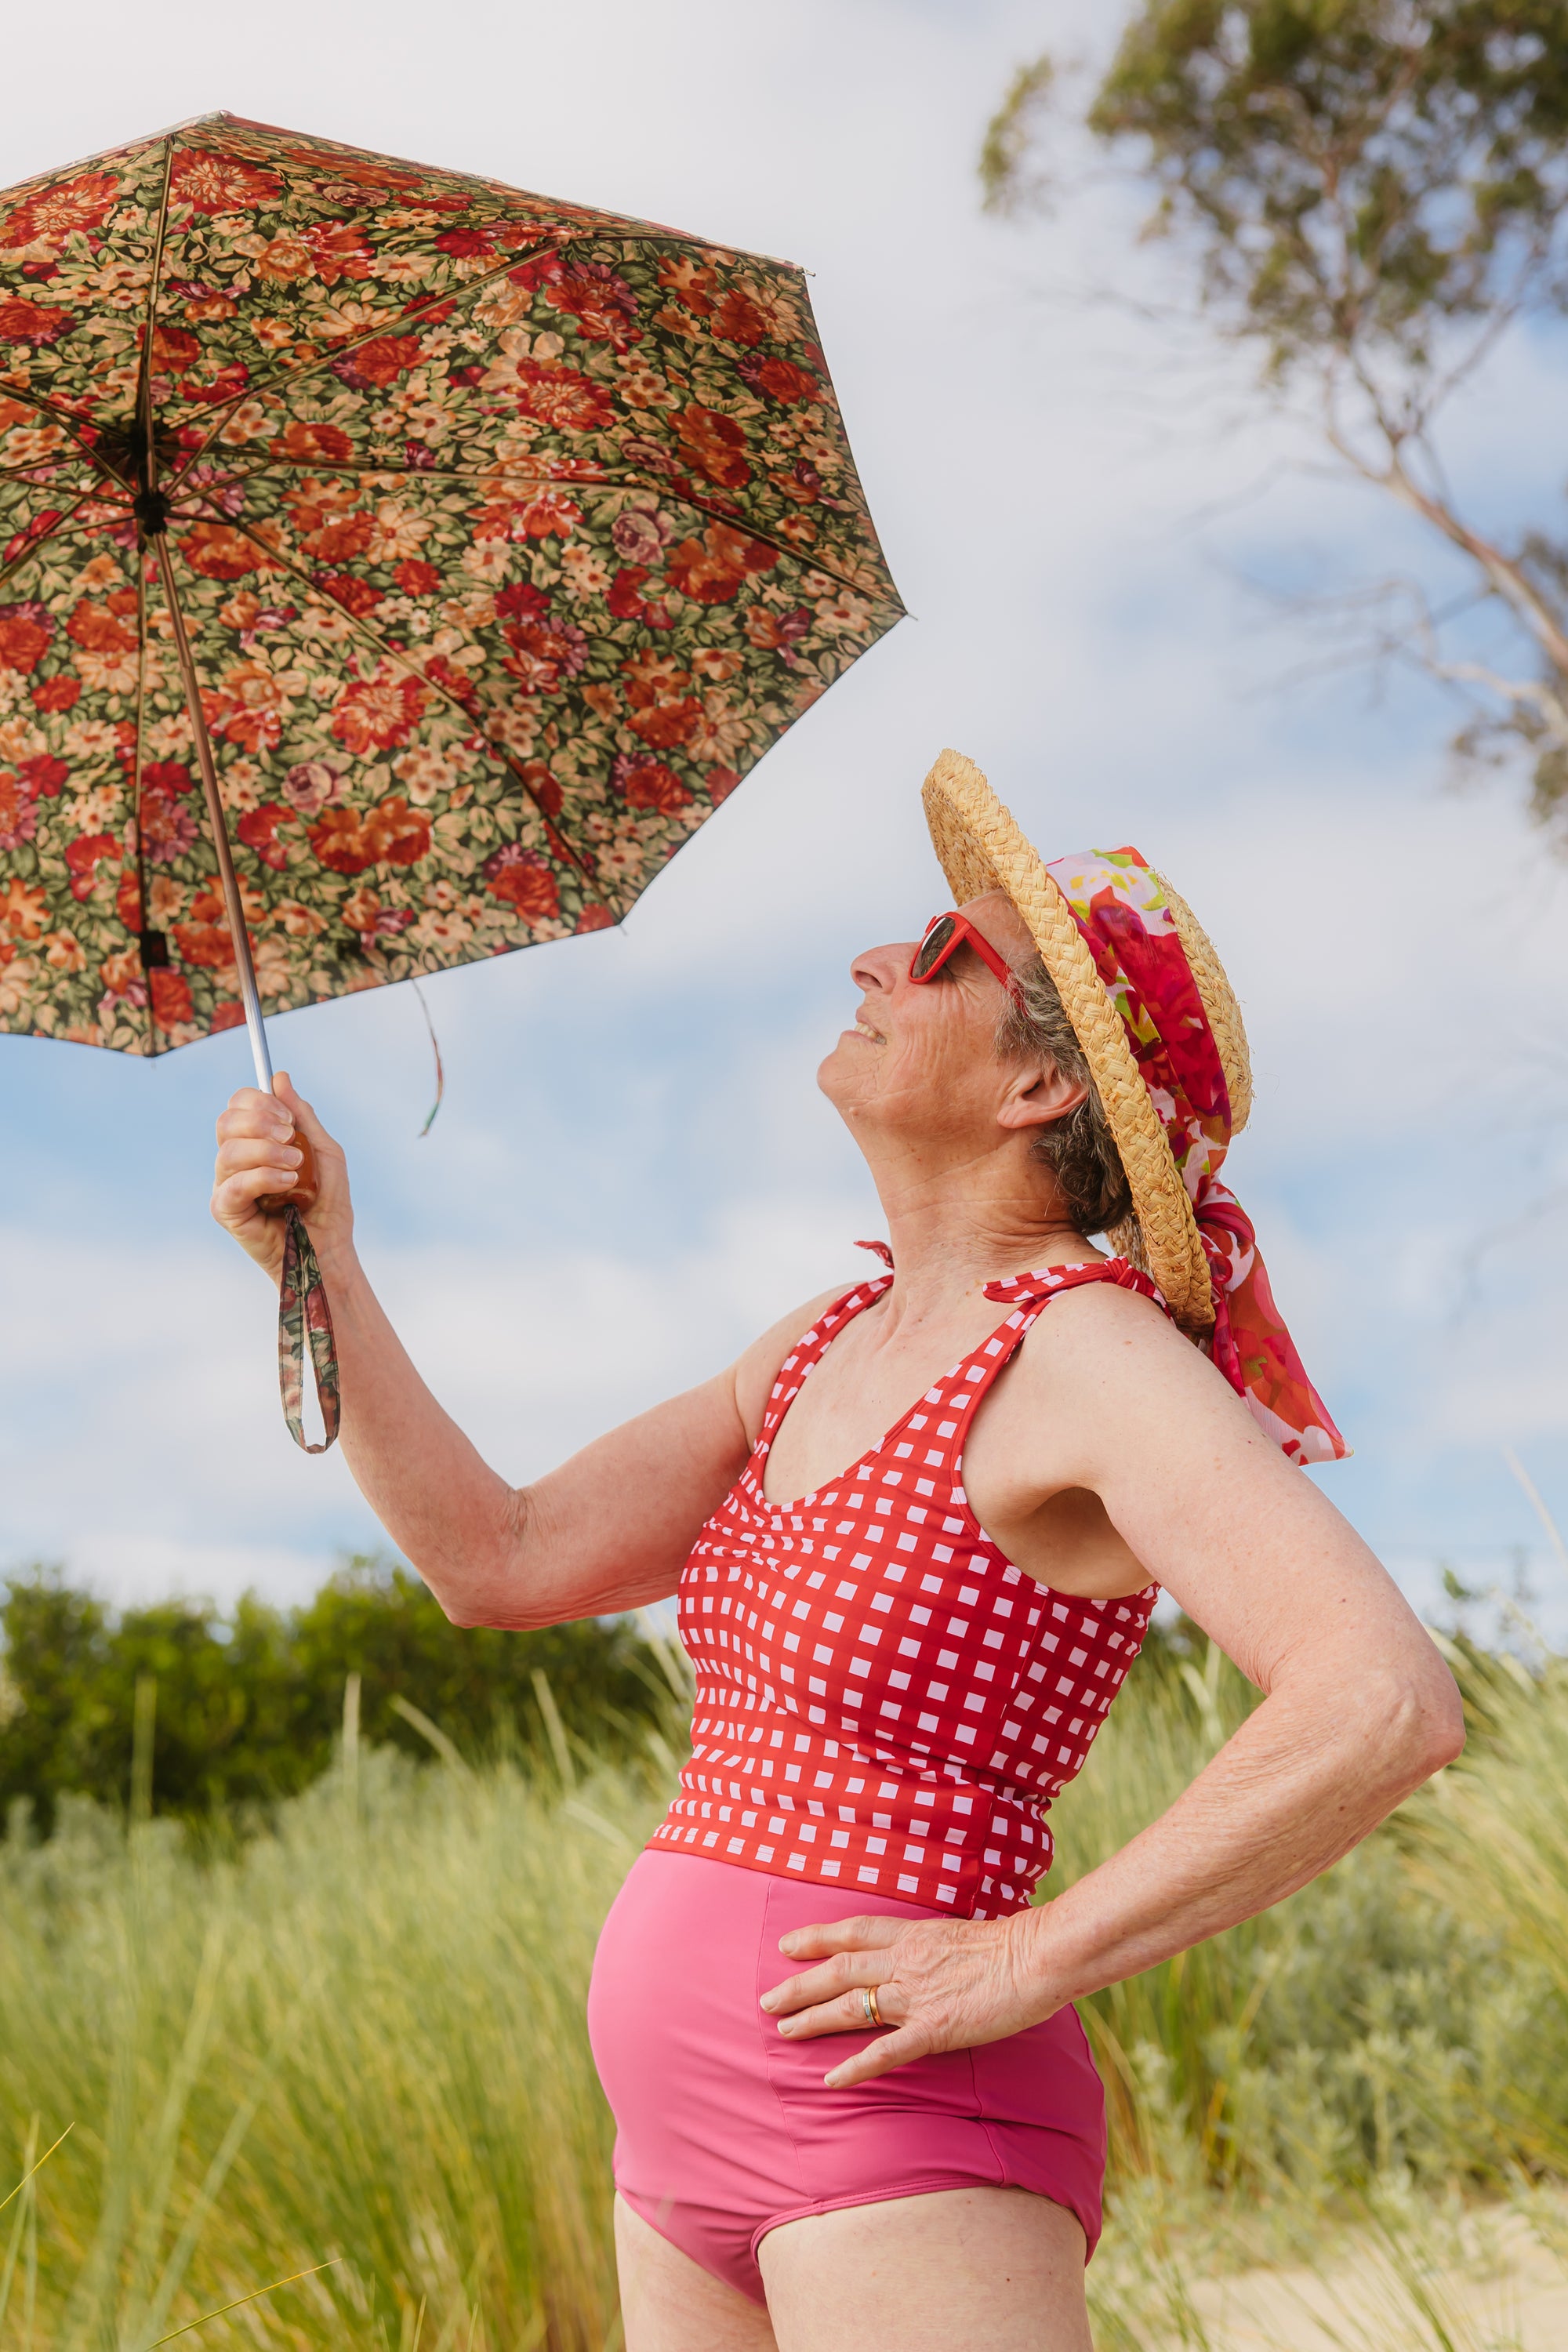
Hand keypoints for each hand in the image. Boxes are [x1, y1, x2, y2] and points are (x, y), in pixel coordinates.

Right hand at [211, 1072, 353, 1284]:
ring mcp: (227, 1184)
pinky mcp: (226, 1211)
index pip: (238, 1106)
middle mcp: (235, 1160)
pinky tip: (287, 1183)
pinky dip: (263, 1177)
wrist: (331, 1245)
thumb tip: (279, 1078)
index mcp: (254, 1141)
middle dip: (261, 1122)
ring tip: (296, 1167)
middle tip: (291, 1138)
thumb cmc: (327, 1201)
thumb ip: (302, 1115)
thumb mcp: (323, 1150)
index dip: (260, 1102)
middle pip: (226, 1122)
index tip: (289, 1118)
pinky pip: (233, 1185)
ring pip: (228, 1151)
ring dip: (268, 1152)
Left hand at [758, 1908, 1052, 2089]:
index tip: (786, 1944)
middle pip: (840, 1970)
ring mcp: (917, 1995)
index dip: (817, 1937)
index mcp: (913, 1934)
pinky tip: (831, 2079)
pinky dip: (856, 2066)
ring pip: (851, 2005)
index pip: (853, 1932)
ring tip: (783, 2031)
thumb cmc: (1010, 1945)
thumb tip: (921, 1954)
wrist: (1037, 1956)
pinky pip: (886, 2050)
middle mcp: (906, 1961)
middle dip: (799, 1985)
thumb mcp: (960, 1935)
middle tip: (767, 2000)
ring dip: (814, 2018)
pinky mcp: (935, 2028)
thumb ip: (933, 1946)